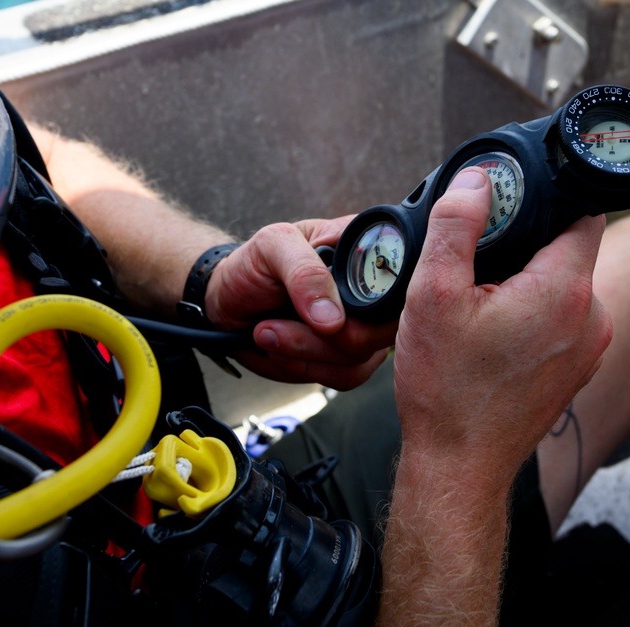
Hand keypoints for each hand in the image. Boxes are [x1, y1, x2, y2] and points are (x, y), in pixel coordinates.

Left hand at [204, 216, 395, 388]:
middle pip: (384, 330)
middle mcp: (376, 291)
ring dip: (305, 353)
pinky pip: (345, 377)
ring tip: (268, 331)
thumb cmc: (252, 265)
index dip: (374, 305)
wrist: (226, 302)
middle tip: (276, 326)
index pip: (403, 281)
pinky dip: (303, 368)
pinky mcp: (349, 358)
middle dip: (324, 338)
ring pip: (361, 359)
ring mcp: (366, 327)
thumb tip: (334, 319)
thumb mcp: (271, 246)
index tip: (328, 316)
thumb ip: (304, 273)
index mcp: (369, 250)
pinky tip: (280, 349)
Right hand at [393, 168, 612, 483]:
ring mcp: (591, 348)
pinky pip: (566, 319)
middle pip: (572, 248)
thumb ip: (456, 226)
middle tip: (483, 260)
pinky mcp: (579, 369)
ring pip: (567, 285)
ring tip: (484, 302)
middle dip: (529, 244)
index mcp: (565, 290)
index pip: (583, 212)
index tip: (515, 203)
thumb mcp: (433, 295)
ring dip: (532, 282)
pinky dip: (537, 314)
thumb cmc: (448, 391)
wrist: (461, 465)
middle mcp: (593, 317)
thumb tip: (476, 181)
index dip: (549, 198)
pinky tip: (496, 333)